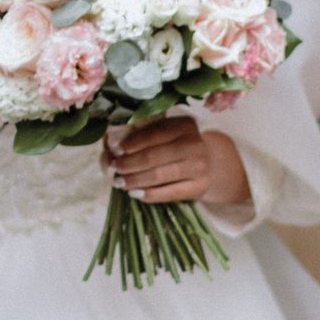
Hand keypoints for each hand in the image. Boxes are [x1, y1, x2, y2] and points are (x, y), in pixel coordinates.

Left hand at [104, 116, 249, 207]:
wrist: (209, 162)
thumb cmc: (177, 146)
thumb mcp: (164, 134)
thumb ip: (140, 135)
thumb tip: (110, 147)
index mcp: (184, 125)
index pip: (154, 133)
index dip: (132, 142)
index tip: (117, 150)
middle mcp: (194, 144)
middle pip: (153, 156)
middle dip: (129, 164)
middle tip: (115, 168)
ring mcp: (199, 167)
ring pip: (158, 176)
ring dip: (134, 180)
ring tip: (119, 182)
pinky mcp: (199, 187)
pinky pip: (168, 193)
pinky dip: (148, 194)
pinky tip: (134, 193)